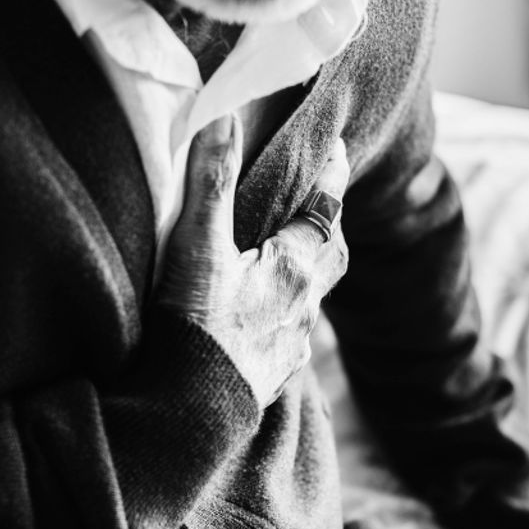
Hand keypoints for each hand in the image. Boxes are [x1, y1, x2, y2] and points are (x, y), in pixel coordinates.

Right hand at [156, 114, 350, 407]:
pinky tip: (264, 323)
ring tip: (288, 261)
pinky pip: (291, 338)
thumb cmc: (197, 326)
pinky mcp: (272, 377)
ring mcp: (291, 345)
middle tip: (321, 204)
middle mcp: (304, 306)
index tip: (337, 148)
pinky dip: (284, 318)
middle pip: (330, 256)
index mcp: (295, 268)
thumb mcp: (198, 245)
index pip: (324, 210)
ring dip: (306, 274)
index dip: (330, 175)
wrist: (191, 412)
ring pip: (312, 300)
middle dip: (328, 225)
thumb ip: (212, 179)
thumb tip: (224, 117)